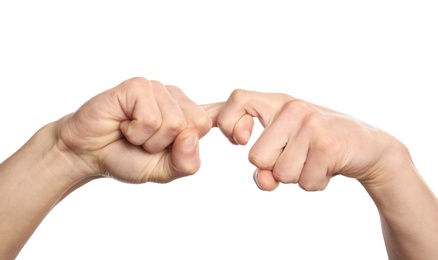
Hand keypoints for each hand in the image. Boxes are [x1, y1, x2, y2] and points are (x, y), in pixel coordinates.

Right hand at [58, 77, 211, 182]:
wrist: (89, 153)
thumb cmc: (127, 158)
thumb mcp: (163, 171)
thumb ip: (185, 163)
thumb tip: (193, 136)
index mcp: (187, 116)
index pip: (212, 121)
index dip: (215, 132)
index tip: (223, 138)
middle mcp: (176, 99)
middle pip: (196, 125)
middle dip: (167, 146)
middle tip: (146, 143)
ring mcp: (157, 89)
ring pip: (173, 123)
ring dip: (148, 140)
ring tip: (133, 133)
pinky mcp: (137, 85)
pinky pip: (151, 117)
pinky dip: (135, 131)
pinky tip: (123, 123)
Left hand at [203, 89, 404, 190]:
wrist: (369, 147)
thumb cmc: (319, 146)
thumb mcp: (288, 148)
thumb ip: (265, 164)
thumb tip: (263, 181)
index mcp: (278, 104)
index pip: (237, 99)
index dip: (228, 123)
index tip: (240, 139)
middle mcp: (293, 108)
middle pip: (256, 157)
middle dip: (275, 168)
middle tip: (300, 156)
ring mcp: (310, 124)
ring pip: (281, 174)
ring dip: (298, 177)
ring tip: (316, 160)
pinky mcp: (327, 145)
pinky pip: (305, 182)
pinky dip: (316, 183)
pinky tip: (329, 167)